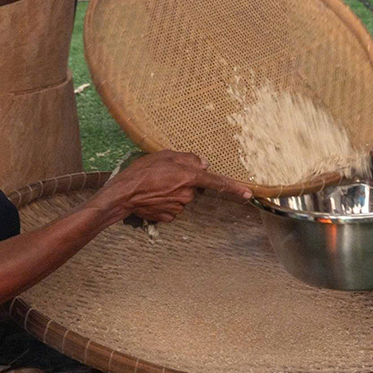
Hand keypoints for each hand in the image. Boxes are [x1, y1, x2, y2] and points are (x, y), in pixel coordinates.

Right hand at [96, 150, 251, 223]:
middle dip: (184, 181)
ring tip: (155, 184)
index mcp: (189, 177)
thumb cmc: (142, 171)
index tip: (248, 193)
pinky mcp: (170, 217)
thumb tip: (202, 164)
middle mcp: (188, 194)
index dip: (234, 188)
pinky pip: (173, 207)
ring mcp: (179, 207)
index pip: (217, 182)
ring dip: (173, 190)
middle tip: (165, 174)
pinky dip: (166, 202)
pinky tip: (154, 196)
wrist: (124, 194)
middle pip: (194, 186)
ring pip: (183, 197)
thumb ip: (187, 158)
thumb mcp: (165, 155)